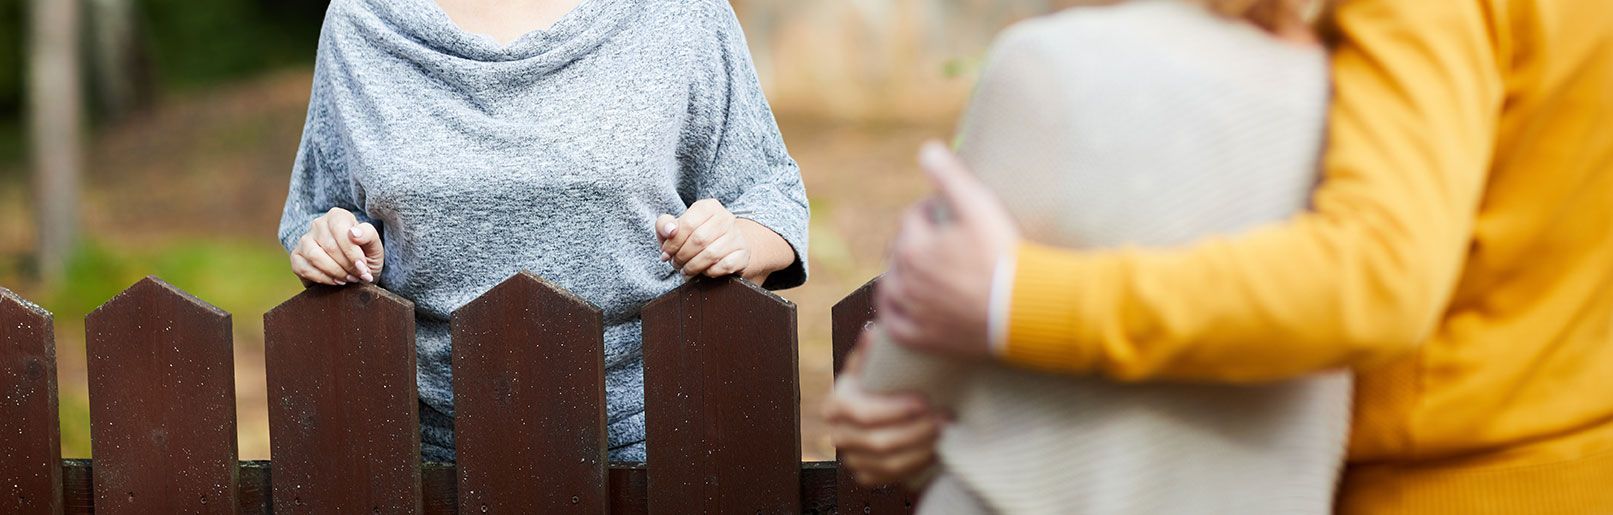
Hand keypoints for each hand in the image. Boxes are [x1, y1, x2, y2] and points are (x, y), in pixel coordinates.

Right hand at [290, 207, 383, 285]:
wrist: (352, 269)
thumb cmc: (364, 254)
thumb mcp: (373, 245)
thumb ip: (368, 235)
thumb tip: (353, 233)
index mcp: (337, 216)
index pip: (341, 231)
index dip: (353, 253)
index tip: (363, 268)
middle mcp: (318, 224)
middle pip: (330, 247)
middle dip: (347, 266)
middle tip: (358, 276)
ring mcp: (304, 240)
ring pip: (315, 257)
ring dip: (335, 272)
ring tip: (349, 278)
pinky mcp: (296, 257)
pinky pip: (305, 269)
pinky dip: (323, 279)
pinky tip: (336, 280)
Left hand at [657, 199, 751, 278]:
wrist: (725, 247)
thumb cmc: (694, 236)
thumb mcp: (675, 227)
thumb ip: (664, 225)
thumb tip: (669, 230)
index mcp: (708, 206)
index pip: (688, 224)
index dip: (673, 242)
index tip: (665, 253)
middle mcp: (726, 217)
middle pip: (699, 240)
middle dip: (682, 256)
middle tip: (676, 264)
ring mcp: (737, 235)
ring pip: (711, 254)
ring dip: (693, 266)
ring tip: (686, 270)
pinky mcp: (743, 253)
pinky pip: (724, 266)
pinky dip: (710, 272)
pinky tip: (703, 271)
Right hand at [824, 333, 946, 486]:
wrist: (877, 413)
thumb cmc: (877, 382)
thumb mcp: (872, 364)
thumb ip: (871, 351)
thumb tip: (871, 333)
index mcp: (835, 406)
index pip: (864, 414)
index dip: (895, 411)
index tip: (923, 401)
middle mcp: (838, 436)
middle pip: (879, 442)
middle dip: (916, 431)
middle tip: (944, 417)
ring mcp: (852, 459)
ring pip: (889, 463)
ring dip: (922, 448)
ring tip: (946, 430)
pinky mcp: (868, 476)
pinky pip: (894, 477)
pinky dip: (918, 464)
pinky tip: (937, 448)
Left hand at [878, 141, 1019, 357]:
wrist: (1025, 309)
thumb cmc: (1003, 255)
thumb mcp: (978, 207)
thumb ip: (950, 176)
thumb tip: (927, 149)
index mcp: (912, 249)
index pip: (912, 219)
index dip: (931, 210)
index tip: (949, 211)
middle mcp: (904, 282)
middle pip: (900, 252)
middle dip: (916, 240)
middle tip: (940, 238)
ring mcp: (912, 313)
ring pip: (891, 288)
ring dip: (900, 275)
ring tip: (919, 269)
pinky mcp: (923, 339)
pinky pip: (894, 327)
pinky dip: (894, 315)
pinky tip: (902, 307)